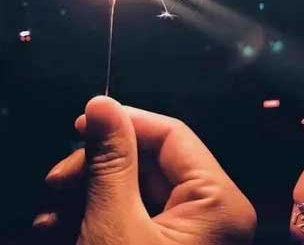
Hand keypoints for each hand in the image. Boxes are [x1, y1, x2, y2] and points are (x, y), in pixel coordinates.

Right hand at [34, 96, 255, 244]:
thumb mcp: (114, 227)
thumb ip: (111, 160)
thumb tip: (102, 105)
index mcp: (219, 202)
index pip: (174, 136)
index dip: (128, 121)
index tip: (87, 117)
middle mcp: (212, 212)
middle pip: (152, 162)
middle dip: (101, 165)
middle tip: (59, 176)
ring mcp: (191, 232)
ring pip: (137, 188)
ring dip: (91, 192)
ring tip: (51, 209)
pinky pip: (134, 214)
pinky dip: (98, 214)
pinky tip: (61, 225)